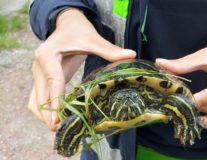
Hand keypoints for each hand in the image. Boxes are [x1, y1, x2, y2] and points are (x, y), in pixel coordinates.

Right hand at [28, 9, 135, 130]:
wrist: (67, 24)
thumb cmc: (78, 31)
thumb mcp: (93, 39)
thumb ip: (110, 50)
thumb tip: (131, 55)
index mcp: (48, 56)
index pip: (53, 82)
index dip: (56, 101)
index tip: (59, 119)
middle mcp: (38, 66)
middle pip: (40, 96)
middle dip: (49, 114)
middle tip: (61, 129)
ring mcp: (38, 73)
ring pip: (35, 101)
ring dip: (44, 116)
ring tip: (59, 128)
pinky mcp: (42, 78)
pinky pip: (39, 99)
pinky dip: (46, 110)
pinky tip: (58, 118)